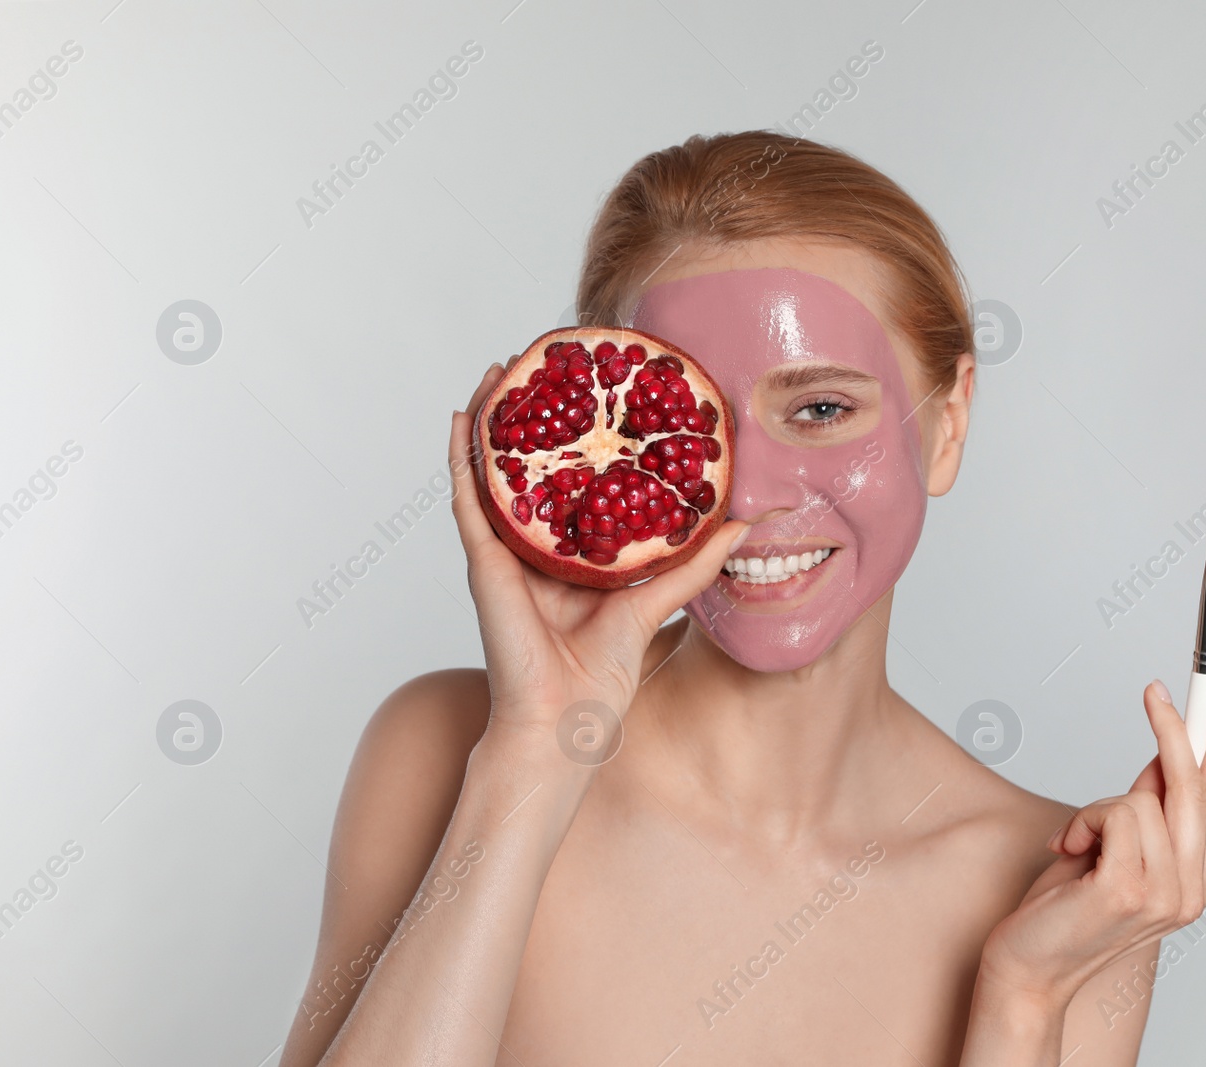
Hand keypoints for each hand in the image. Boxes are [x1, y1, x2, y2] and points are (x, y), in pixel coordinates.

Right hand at [447, 361, 747, 744]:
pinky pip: (469, 499)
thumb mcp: (656, 604)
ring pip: (494, 472)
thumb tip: (742, 524)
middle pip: (533, 470)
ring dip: (494, 422)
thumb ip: (694, 564)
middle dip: (536, 420)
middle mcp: (535, 549)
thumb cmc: (602, 678)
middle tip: (546, 368)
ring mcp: (505, 552)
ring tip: (501, 372)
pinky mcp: (484, 562)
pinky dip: (463, 458)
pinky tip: (463, 419)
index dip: (584, 442)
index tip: (598, 396)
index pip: (576, 485)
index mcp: (572, 557)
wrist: (563, 722)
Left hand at [979, 681, 1205, 1004]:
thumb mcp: (1109, 850)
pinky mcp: (1130, 890)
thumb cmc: (1061, 912)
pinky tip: (1068, 850)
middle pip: (1196, 788)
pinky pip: (1117, 814)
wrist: (1028, 969)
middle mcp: (1190, 890)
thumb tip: (1161, 758)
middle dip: (1175, 731)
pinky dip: (1084, 820)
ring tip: (1075, 844)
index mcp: (1192, 880)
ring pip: (1146, 798)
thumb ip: (1142, 811)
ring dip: (1099, 807)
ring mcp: (1165, 894)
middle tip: (1154, 691)